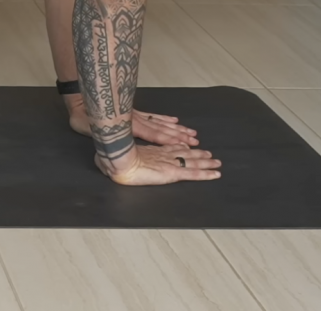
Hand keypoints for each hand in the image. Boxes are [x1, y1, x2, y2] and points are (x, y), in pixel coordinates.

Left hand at [65, 94, 198, 146]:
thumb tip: (108, 142)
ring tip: (191, 132)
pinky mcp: (133, 111)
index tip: (182, 144)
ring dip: (176, 128)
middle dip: (179, 135)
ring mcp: (135, 114)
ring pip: (160, 122)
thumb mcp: (89, 128)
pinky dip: (164, 118)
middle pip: (161, 128)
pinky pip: (153, 115)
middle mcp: (134, 119)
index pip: (151, 134)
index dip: (167, 140)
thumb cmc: (82, 116)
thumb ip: (101, 135)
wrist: (79, 98)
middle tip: (195, 140)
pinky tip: (174, 120)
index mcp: (126, 125)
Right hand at [98, 144, 222, 185]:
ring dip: (206, 162)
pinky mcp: (173, 173)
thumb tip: (104, 162)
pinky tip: (215, 174)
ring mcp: (169, 163)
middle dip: (197, 154)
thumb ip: (112, 161)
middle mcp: (163, 155)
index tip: (188, 145)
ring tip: (217, 162)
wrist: (116, 161)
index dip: (180, 146)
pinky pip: (193, 174)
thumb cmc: (111, 160)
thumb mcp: (111, 160)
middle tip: (209, 154)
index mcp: (150, 151)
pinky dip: (206, 174)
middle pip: (184, 153)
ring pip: (193, 162)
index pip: (170, 148)